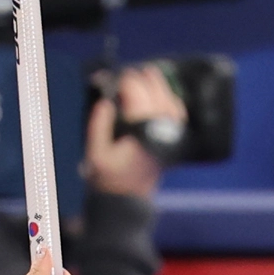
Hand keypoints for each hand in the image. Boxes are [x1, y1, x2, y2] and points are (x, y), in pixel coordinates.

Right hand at [83, 65, 177, 199]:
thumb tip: (105, 103)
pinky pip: (178, 117)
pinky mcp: (172, 142)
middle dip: (143, 79)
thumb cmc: (109, 178)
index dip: (126, 81)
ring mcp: (169, 135)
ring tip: (149, 75)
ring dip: (160, 87)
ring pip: (170, 102)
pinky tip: (165, 96)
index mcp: (140, 129)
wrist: (127, 200)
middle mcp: (159, 129)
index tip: (117, 79)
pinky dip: (173, 103)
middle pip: (156, 93)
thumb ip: (98, 125)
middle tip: (131, 73)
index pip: (136, 93)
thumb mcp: (95, 153)